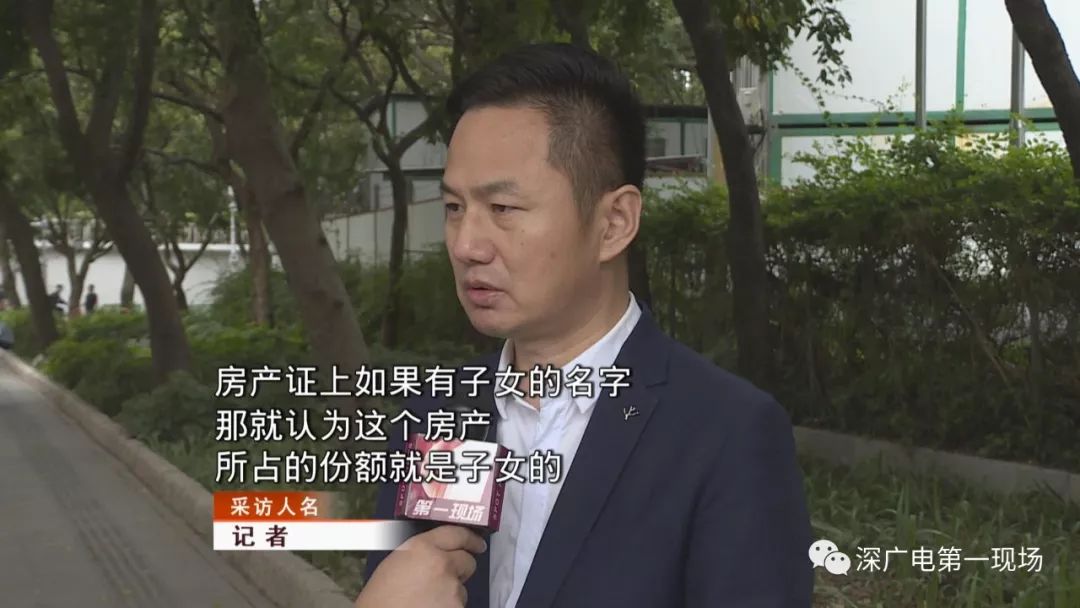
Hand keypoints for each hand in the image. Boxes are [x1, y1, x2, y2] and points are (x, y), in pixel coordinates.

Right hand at [355, 525, 486, 607]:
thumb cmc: (380, 597)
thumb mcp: (396, 562)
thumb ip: (421, 552)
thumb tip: (439, 552)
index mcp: (422, 547)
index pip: (457, 534)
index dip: (471, 539)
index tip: (478, 544)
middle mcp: (441, 563)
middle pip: (467, 561)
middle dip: (461, 570)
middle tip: (446, 580)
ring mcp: (451, 588)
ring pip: (462, 589)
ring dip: (451, 594)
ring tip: (427, 601)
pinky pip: (459, 606)